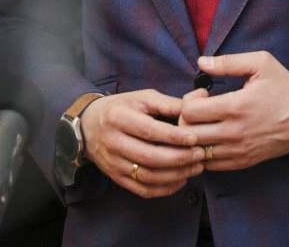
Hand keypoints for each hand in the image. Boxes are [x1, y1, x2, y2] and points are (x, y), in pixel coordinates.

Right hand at [80, 90, 205, 197]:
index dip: (173, 137)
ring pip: (147, 176)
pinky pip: (142, 190)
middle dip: (179, 159)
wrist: (88, 126)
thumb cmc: (121, 108)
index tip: (194, 138)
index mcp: (119, 118)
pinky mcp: (116, 178)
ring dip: (175, 175)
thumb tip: (199, 101)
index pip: (149, 131)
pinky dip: (164, 189)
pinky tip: (180, 180)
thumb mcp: (141, 98)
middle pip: (149, 157)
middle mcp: (113, 142)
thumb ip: (169, 102)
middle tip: (200, 155)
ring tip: (195, 167)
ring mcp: (114, 163)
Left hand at [180, 51, 288, 170]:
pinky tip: (213, 138)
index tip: (202, 94)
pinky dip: (205, 153)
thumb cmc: (284, 88)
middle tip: (198, 110)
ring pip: (197, 152)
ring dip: (194, 138)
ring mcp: (238, 150)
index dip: (188, 100)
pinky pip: (211, 165)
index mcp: (235, 106)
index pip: (189, 112)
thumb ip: (229, 62)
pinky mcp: (243, 161)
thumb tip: (201, 61)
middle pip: (187, 135)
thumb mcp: (261, 63)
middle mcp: (234, 132)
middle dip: (185, 120)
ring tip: (204, 125)